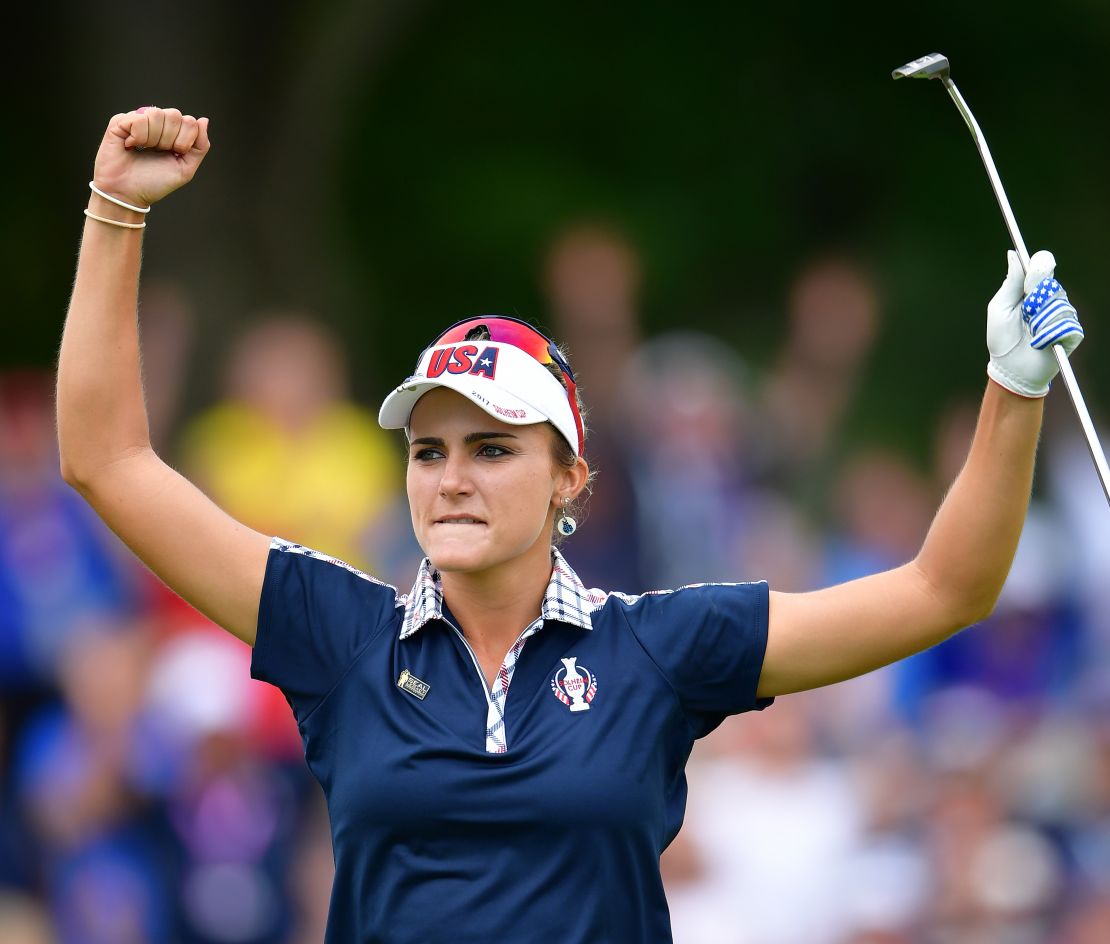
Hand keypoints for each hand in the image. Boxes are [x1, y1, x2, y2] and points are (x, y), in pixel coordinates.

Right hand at [91, 107, 210, 208]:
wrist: (128, 194)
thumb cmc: (154, 183)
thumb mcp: (185, 168)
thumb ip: (200, 146)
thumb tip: (204, 120)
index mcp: (174, 132)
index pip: (190, 121)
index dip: (184, 141)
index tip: (173, 154)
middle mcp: (157, 122)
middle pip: (174, 115)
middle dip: (169, 140)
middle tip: (157, 152)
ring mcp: (138, 119)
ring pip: (156, 114)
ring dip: (152, 139)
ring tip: (143, 149)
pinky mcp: (120, 121)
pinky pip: (138, 119)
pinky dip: (138, 137)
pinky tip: (130, 145)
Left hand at [986, 249, 1083, 396]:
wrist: (1011, 370)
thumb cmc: (1001, 340)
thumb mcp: (1000, 308)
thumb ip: (1011, 283)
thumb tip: (1013, 254)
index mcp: (1031, 293)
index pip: (1043, 270)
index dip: (1040, 267)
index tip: (1036, 266)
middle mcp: (1049, 301)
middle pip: (1052, 285)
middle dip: (1036, 298)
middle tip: (1025, 313)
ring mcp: (1062, 316)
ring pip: (1059, 304)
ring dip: (1041, 319)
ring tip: (1030, 333)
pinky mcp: (1071, 333)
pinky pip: (1067, 323)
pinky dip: (1050, 332)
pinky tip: (1040, 341)